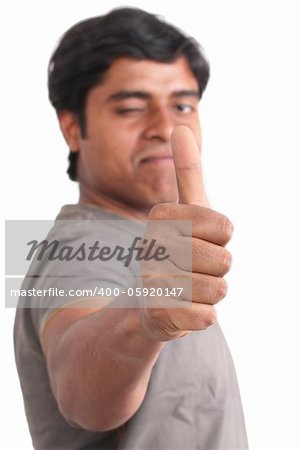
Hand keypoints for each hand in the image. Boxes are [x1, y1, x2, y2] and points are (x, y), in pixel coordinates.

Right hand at [140, 126, 232, 340]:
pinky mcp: (159, 314)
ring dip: (211, 292)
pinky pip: (208, 316)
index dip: (221, 238)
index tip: (200, 239)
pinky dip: (201, 315)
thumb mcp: (185, 210)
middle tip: (194, 267)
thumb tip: (182, 126)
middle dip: (217, 267)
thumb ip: (187, 171)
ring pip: (218, 289)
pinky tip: (181, 309)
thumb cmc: (176, 251)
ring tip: (188, 287)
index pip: (226, 228)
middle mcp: (151, 245)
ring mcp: (152, 282)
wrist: (150, 301)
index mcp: (162, 217)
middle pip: (224, 259)